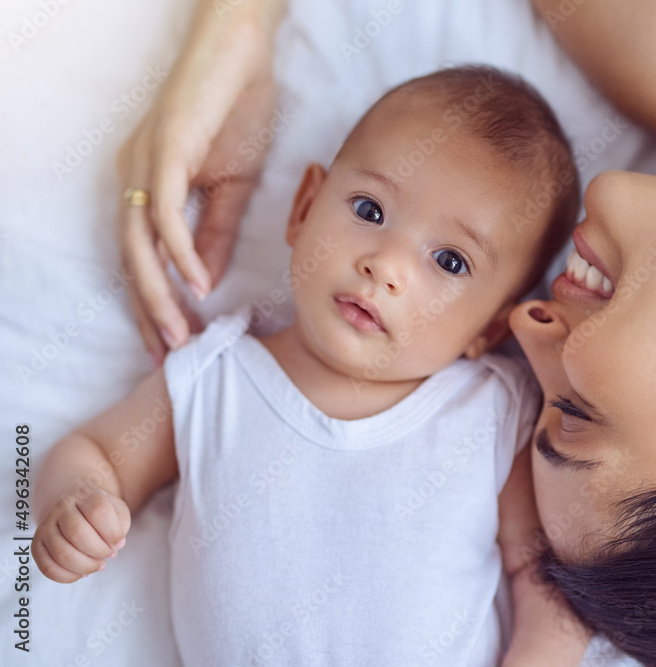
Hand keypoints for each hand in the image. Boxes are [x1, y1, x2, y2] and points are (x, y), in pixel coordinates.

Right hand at [32, 487, 131, 582]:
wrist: (73, 506)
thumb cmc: (99, 512)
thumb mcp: (116, 511)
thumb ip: (119, 527)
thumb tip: (112, 549)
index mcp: (85, 495)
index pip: (97, 511)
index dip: (112, 533)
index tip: (119, 543)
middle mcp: (62, 508)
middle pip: (78, 534)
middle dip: (99, 551)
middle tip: (109, 555)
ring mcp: (46, 526)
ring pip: (62, 553)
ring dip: (85, 566)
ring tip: (98, 565)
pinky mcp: (37, 545)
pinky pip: (48, 567)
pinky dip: (68, 576)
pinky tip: (81, 573)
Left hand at [117, 4, 280, 362]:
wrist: (242, 51)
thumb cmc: (236, 109)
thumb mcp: (232, 185)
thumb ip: (216, 231)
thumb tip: (206, 278)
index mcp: (147, 185)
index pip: (141, 257)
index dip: (152, 301)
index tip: (170, 342)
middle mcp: (134, 177)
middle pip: (131, 259)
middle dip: (148, 311)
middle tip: (168, 355)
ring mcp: (145, 163)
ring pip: (139, 243)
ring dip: (158, 293)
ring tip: (178, 334)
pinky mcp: (165, 149)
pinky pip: (164, 210)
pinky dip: (180, 250)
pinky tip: (198, 283)